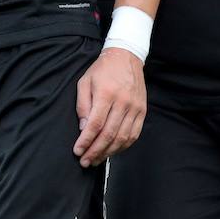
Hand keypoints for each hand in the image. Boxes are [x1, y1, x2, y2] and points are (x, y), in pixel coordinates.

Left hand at [73, 48, 146, 166]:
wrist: (126, 57)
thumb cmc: (102, 70)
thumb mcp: (85, 82)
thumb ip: (82, 105)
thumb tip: (83, 129)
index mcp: (106, 93)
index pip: (95, 124)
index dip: (86, 141)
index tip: (77, 151)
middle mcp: (123, 102)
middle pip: (109, 134)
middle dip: (95, 151)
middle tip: (85, 161)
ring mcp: (135, 107)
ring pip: (122, 137)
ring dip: (108, 152)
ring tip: (96, 159)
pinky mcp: (142, 111)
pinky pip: (134, 134)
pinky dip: (123, 146)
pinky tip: (112, 151)